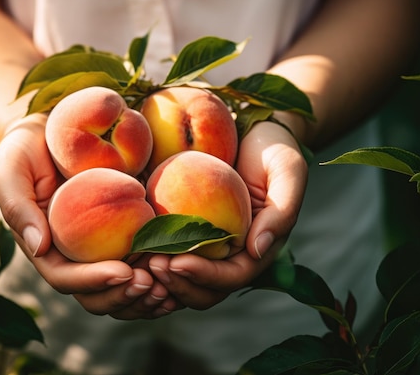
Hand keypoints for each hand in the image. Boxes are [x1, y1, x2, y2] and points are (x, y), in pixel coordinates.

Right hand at [0, 113, 182, 318]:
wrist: (53, 129)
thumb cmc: (26, 147)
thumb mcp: (11, 166)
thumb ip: (17, 205)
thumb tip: (37, 246)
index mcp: (45, 249)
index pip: (66, 278)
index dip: (94, 282)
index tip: (124, 272)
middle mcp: (73, 255)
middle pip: (97, 294)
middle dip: (125, 296)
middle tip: (155, 284)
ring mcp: (99, 248)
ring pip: (122, 286)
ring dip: (146, 294)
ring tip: (172, 285)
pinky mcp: (123, 233)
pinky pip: (142, 261)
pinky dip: (160, 272)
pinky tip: (182, 266)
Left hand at [148, 120, 307, 309]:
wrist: (251, 130)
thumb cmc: (272, 148)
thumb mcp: (287, 170)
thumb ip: (281, 211)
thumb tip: (257, 250)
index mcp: (256, 249)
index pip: (231, 277)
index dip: (204, 276)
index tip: (177, 262)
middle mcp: (231, 255)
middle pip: (204, 290)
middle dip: (178, 285)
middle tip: (152, 265)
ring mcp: (207, 247)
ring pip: (183, 281)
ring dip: (162, 281)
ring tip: (140, 262)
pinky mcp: (186, 232)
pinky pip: (167, 255)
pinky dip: (151, 259)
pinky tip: (133, 248)